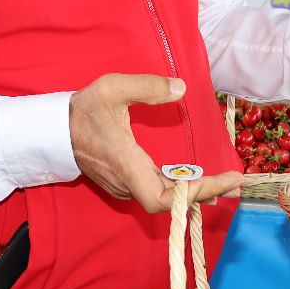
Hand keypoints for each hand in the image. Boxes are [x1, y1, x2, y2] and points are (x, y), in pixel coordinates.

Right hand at [69, 74, 243, 211]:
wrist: (53, 130)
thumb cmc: (83, 110)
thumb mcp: (112, 88)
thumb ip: (147, 87)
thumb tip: (181, 88)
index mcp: (126, 164)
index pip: (162, 198)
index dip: (193, 194)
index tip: (220, 179)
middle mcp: (126, 182)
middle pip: (170, 202)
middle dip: (205, 192)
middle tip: (236, 180)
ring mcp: (124, 186)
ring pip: (163, 199)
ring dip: (194, 192)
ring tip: (225, 181)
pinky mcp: (123, 183)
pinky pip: (155, 192)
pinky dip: (179, 189)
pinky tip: (197, 180)